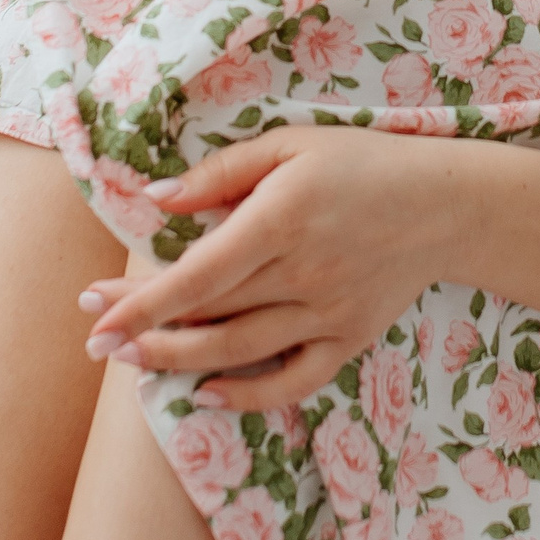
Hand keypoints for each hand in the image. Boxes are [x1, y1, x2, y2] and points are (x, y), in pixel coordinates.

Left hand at [77, 127, 462, 410]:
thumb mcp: (290, 145)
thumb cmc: (360, 163)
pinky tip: (206, 392)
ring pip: (240, 351)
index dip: (141, 302)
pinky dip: (248, 394)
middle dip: (144, 330)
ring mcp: (328, 312)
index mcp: (281, 219)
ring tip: (133, 361)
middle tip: (96, 338)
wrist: (446, 204)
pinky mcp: (350, 338)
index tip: (93, 314)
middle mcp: (304, 272)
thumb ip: (221, 172)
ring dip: (179, 362)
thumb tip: (157, 201)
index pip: (198, 274)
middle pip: (208, 315)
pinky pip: (293, 380)